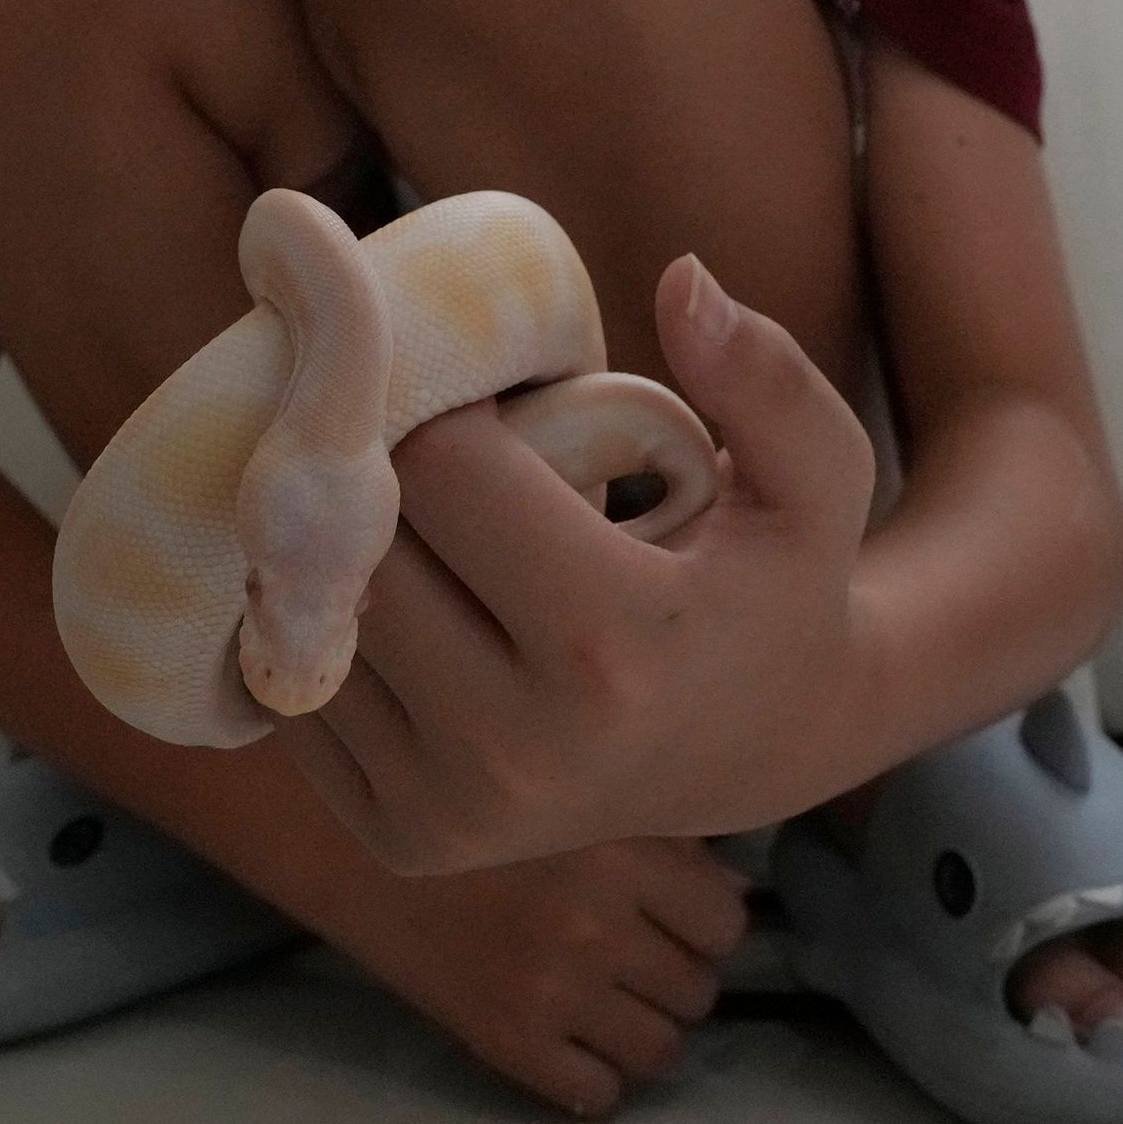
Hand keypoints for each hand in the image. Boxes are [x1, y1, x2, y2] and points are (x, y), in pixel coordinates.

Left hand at [278, 255, 878, 871]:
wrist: (758, 749)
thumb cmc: (776, 585)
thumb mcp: (817, 478)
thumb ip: (766, 375)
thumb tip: (681, 280)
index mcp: (610, 646)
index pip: (441, 468)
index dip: (451, 407)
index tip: (487, 402)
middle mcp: (518, 751)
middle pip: (364, 545)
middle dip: (387, 478)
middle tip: (437, 456)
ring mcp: (451, 812)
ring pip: (314, 624)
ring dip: (343, 557)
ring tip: (417, 528)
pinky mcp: (403, 843)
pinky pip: (305, 699)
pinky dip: (327, 641)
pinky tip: (401, 605)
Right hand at [318, 834, 750, 1120]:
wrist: (351, 845)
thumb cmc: (467, 809)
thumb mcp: (570, 803)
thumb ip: (659, 839)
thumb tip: (732, 888)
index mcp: (620, 850)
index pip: (726, 921)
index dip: (707, 925)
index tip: (679, 921)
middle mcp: (596, 923)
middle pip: (699, 990)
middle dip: (677, 978)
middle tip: (640, 960)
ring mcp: (554, 990)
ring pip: (661, 1051)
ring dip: (646, 1031)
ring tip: (612, 1004)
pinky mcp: (508, 1042)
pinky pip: (598, 1095)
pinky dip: (594, 1077)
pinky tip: (570, 1039)